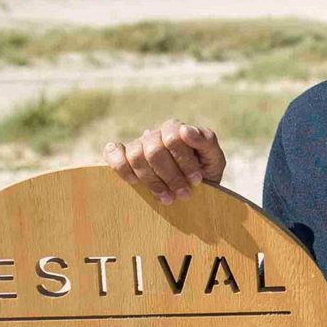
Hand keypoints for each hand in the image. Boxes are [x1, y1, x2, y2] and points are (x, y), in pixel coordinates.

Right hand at [103, 119, 225, 204]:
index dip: (184, 162)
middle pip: (154, 150)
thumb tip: (186, 130)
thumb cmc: (203, 173)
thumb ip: (206, 141)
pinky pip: (112, 152)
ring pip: (135, 156)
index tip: (196, 181)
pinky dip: (121, 166)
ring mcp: (137, 145)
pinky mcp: (123, 156)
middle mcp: (154, 134)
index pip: (173, 138)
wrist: (192, 192)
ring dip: (151, 180)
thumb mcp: (214, 159)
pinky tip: (133, 182)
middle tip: (183, 194)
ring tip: (167, 198)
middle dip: (171, 176)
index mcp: (175, 129)